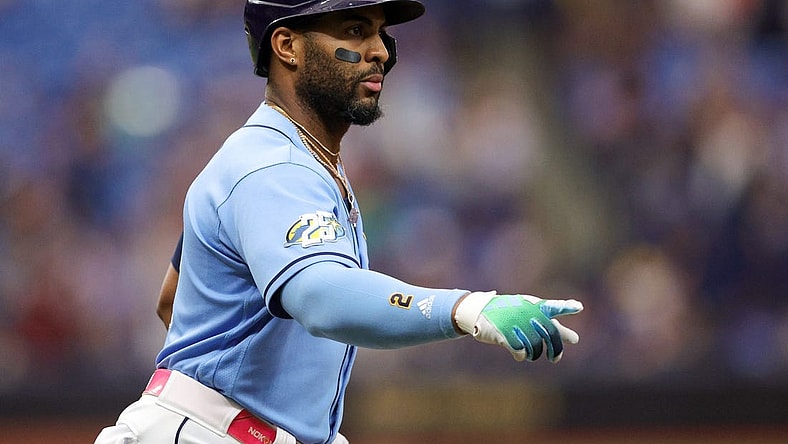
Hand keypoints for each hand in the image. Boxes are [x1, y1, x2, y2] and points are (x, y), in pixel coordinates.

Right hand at [454, 291, 582, 361]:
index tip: (579, 306)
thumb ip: (552, 324)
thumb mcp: (530, 311)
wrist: (480, 310)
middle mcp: (527, 313)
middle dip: (556, 349)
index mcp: (535, 305)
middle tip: (556, 358)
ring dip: (534, 354)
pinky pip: (520, 351)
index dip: (566, 306)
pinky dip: (521, 355)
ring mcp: (515, 323)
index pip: (553, 306)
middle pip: (549, 334)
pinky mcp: (504, 334)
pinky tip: (519, 354)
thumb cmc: (510, 311)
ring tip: (532, 354)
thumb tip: (576, 339)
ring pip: (535, 346)